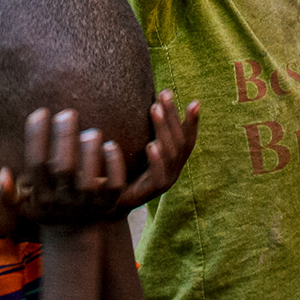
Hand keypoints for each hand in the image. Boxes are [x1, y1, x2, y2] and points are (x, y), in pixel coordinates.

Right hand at [0, 108, 128, 226]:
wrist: (74, 236)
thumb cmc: (46, 208)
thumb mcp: (22, 206)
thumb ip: (6, 194)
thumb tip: (3, 173)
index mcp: (41, 197)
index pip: (36, 163)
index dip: (36, 136)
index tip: (40, 112)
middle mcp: (64, 201)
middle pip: (63, 167)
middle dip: (65, 137)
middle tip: (67, 114)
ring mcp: (87, 204)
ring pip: (88, 178)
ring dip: (90, 150)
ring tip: (89, 131)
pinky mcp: (109, 204)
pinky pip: (114, 185)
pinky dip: (114, 165)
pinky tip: (110, 145)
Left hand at [114, 91, 199, 211]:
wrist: (104, 204)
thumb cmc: (121, 172)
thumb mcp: (135, 148)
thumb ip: (144, 131)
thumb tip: (147, 100)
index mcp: (172, 162)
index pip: (188, 140)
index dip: (192, 122)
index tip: (194, 102)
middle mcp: (172, 172)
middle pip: (180, 142)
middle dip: (173, 116)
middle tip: (163, 94)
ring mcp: (163, 184)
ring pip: (171, 155)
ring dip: (163, 129)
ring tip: (154, 109)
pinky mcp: (149, 194)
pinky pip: (159, 177)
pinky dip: (157, 160)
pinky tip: (150, 145)